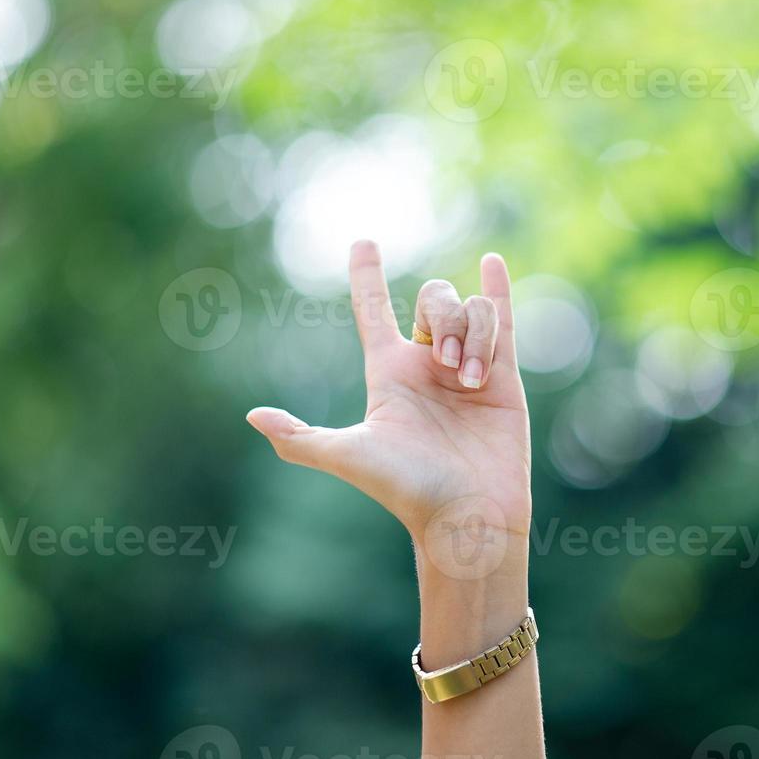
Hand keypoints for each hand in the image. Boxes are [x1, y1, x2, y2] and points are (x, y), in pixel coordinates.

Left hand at [246, 240, 530, 578]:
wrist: (468, 517)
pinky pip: (504, 321)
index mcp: (389, 374)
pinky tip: (493, 262)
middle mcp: (428, 365)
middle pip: (434, 300)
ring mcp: (468, 369)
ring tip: (473, 381)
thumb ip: (301, 438)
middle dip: (444, 318)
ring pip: (472, 312)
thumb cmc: (407, 491)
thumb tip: (252, 418)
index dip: (366, 275)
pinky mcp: (505, 378)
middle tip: (449, 367)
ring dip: (474, 335)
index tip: (363, 242)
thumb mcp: (350, 457)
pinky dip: (498, 290)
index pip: (373, 310)